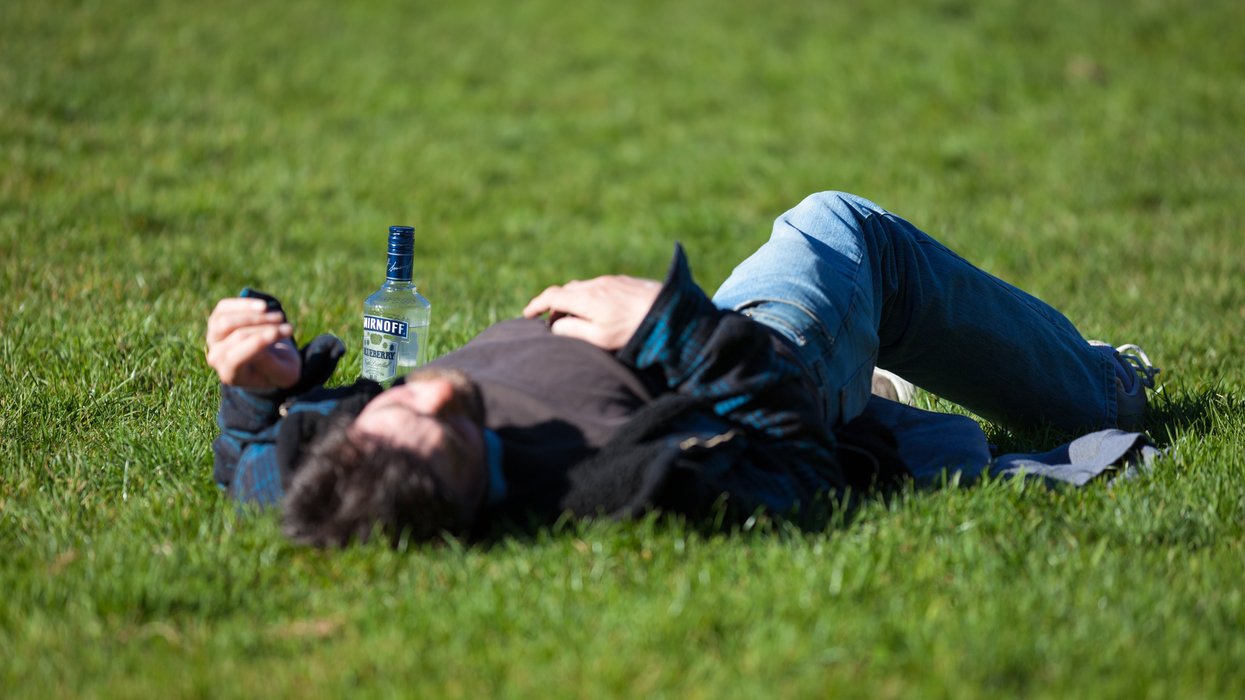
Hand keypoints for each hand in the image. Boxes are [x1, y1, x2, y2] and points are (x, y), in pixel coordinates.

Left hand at [205, 298, 300, 389]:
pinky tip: (264, 307)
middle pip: (236, 337)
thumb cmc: (279, 368)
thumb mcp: (283, 373)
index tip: (279, 333)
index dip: (256, 344)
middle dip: (264, 328)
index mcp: (231, 375)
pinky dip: (244, 305)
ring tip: (280, 317)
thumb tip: (260, 340)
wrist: (271, 360)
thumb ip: (271, 364)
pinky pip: (224, 308)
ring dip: (256, 316)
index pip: (235, 359)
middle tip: (289, 328)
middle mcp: (217, 357)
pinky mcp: (217, 320)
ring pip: (226, 321)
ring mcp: (214, 338)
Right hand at [522, 275, 660, 349]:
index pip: (551, 296)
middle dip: (554, 305)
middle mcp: (595, 285)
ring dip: (573, 300)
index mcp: (585, 298)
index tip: (526, 315)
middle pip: (566, 290)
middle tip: (552, 323)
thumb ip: (573, 331)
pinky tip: (600, 311)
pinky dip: (590, 297)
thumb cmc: (634, 330)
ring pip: (583, 287)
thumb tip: (555, 327)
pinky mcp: (625, 281)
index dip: (536, 305)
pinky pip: (600, 286)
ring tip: (576, 319)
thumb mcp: (599, 338)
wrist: (671, 311)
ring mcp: (611, 281)